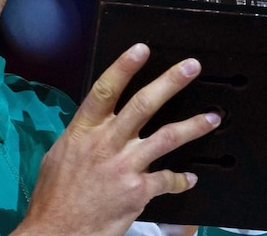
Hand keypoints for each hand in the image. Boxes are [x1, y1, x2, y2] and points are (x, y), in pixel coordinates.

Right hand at [15, 43, 221, 235]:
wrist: (57, 232)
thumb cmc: (54, 197)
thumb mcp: (59, 156)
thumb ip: (82, 135)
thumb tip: (96, 122)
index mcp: (83, 131)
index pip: (105, 91)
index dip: (124, 67)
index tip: (142, 49)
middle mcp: (105, 144)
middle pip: (143, 105)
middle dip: (170, 83)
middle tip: (191, 68)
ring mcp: (124, 166)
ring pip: (166, 137)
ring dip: (193, 126)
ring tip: (213, 117)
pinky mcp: (137, 191)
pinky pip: (167, 179)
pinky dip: (180, 179)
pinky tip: (189, 178)